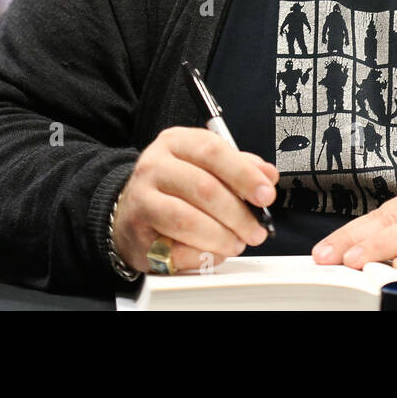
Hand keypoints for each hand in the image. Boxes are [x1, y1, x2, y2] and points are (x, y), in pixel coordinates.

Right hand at [113, 126, 278, 273]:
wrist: (128, 210)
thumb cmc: (173, 186)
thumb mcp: (204, 164)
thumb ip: (238, 166)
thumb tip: (268, 176)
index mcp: (175, 142)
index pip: (213, 152)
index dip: (244, 175)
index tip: (266, 194)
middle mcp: (154, 167)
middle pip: (204, 189)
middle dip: (238, 214)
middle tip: (256, 230)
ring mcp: (142, 200)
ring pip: (188, 220)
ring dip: (221, 237)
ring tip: (236, 243)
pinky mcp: (137, 235)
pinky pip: (175, 249)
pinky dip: (201, 255)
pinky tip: (212, 252)